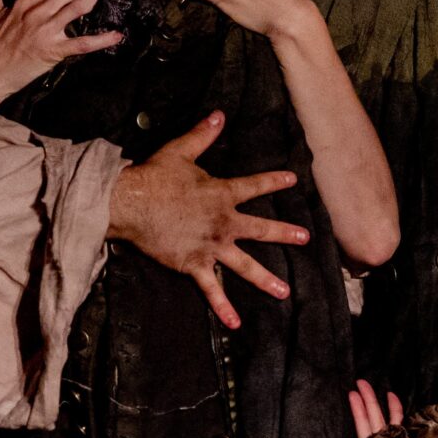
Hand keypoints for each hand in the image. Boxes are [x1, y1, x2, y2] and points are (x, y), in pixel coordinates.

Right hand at [105, 111, 309, 329]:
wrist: (131, 204)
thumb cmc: (154, 177)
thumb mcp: (180, 151)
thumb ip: (203, 135)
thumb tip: (219, 114)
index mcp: (222, 194)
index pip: (255, 187)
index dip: (274, 181)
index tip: (292, 180)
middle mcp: (223, 222)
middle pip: (261, 229)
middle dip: (286, 234)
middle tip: (305, 238)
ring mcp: (211, 246)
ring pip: (245, 265)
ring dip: (266, 279)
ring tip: (284, 291)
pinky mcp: (193, 264)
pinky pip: (211, 289)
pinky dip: (223, 307)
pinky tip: (236, 322)